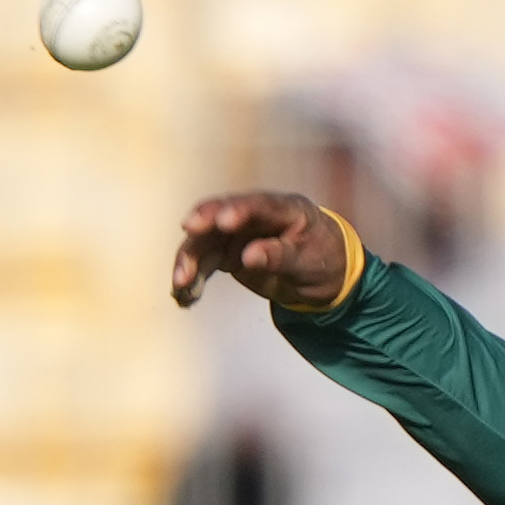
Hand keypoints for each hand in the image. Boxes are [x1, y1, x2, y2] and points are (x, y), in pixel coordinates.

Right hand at [171, 192, 348, 309]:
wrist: (324, 271)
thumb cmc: (322, 258)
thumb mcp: (308, 260)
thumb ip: (279, 256)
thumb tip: (248, 257)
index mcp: (283, 209)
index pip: (258, 205)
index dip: (238, 210)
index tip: (222, 222)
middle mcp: (253, 216)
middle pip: (219, 218)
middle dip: (200, 232)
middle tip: (187, 241)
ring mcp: (236, 233)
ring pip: (205, 242)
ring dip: (189, 262)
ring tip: (180, 288)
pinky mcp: (226, 252)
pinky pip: (204, 263)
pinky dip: (193, 279)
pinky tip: (183, 299)